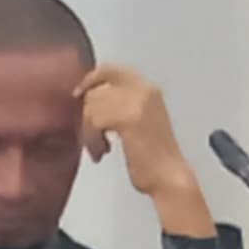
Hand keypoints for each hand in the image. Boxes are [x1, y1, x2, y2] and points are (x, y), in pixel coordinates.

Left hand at [78, 64, 213, 237]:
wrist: (169, 178)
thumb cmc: (155, 158)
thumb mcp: (140, 121)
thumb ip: (120, 105)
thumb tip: (89, 100)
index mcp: (150, 89)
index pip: (112, 70)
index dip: (92, 79)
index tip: (79, 93)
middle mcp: (145, 90)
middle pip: (98, 87)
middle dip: (88, 111)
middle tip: (86, 130)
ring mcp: (137, 102)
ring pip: (93, 105)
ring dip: (89, 130)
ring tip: (98, 148)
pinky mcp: (128, 117)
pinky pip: (94, 120)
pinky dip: (92, 139)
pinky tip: (102, 152)